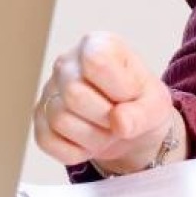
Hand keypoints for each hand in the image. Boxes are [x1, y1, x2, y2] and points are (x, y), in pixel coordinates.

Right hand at [33, 31, 181, 173]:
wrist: (130, 125)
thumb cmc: (140, 102)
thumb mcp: (156, 104)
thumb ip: (142, 112)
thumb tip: (119, 123)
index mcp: (95, 45)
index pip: (96, 63)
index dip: (118, 88)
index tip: (130, 95)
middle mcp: (66, 63)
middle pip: (74, 95)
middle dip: (105, 117)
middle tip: (118, 118)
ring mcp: (48, 90)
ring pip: (60, 120)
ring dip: (93, 137)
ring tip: (106, 130)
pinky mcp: (39, 117)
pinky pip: (48, 141)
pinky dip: (76, 151)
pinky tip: (88, 140)